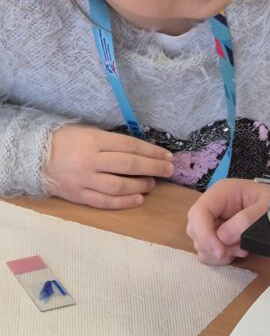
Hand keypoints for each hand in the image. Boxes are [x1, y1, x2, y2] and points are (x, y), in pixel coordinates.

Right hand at [44, 125, 174, 208]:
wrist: (34, 158)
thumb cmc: (66, 141)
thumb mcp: (89, 132)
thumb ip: (112, 142)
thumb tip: (142, 151)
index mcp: (94, 141)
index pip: (130, 146)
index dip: (152, 152)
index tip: (167, 156)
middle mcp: (91, 161)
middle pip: (129, 165)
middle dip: (153, 168)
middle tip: (169, 170)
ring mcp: (84, 180)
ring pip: (119, 186)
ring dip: (140, 186)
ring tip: (152, 184)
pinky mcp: (78, 196)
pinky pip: (104, 202)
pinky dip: (124, 202)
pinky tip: (138, 200)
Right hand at [186, 178, 269, 264]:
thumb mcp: (266, 207)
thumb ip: (246, 220)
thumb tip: (223, 237)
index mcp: (221, 192)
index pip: (199, 213)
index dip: (205, 235)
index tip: (220, 252)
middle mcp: (212, 206)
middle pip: (195, 230)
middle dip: (214, 245)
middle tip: (237, 248)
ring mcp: (212, 220)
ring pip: (200, 243)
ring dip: (220, 252)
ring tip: (241, 248)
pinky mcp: (216, 233)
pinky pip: (208, 251)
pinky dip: (222, 256)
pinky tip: (238, 250)